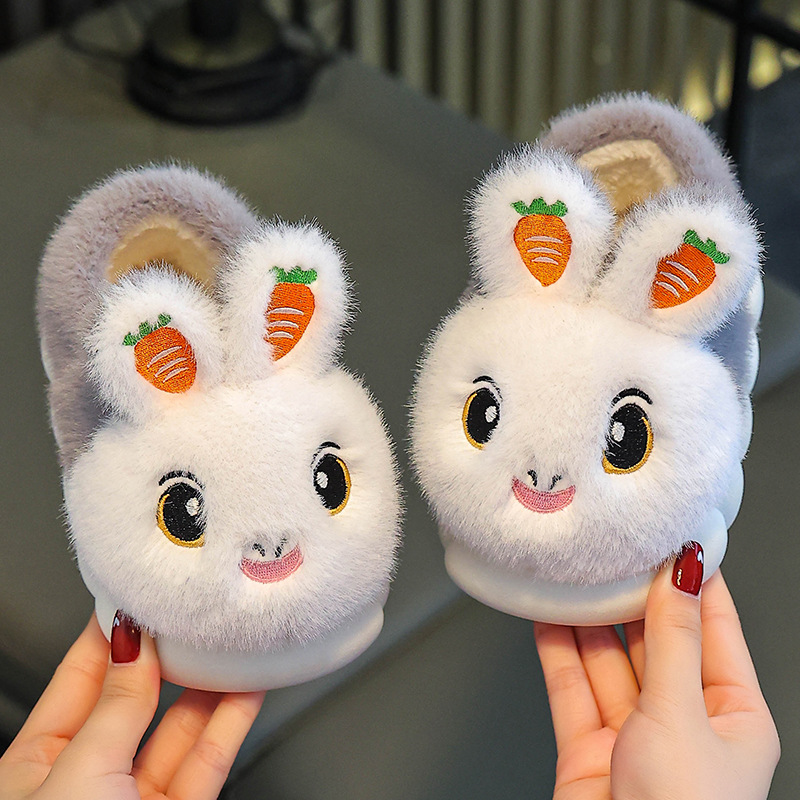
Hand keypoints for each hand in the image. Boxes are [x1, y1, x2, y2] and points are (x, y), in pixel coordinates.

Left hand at [0, 614, 264, 799]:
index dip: (109, 635)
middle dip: (164, 655)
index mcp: (35, 768)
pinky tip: (246, 687)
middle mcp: (86, 780)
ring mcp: (135, 799)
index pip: (79, 680)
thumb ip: (114, 711)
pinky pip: (207, 757)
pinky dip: (230, 721)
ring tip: (227, 639)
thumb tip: (133, 646)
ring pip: (178, 727)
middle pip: (134, 699)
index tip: (137, 594)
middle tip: (192, 611)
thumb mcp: (76, 779)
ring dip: (206, 683)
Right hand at [534, 544, 779, 799]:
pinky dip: (556, 649)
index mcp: (733, 714)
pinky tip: (547, 615)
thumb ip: (671, 640)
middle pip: (654, 640)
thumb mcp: (684, 715)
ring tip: (573, 572)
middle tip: (611, 548)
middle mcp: (684, 722)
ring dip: (588, 618)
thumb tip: (681, 575)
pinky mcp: (588, 748)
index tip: (674, 533)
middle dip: (631, 595)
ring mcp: (633, 735)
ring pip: (607, 659)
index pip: (713, 627)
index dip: (694, 578)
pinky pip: (571, 686)